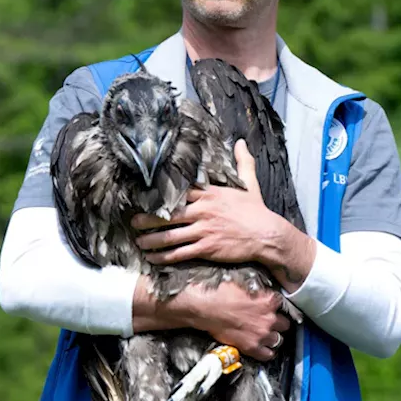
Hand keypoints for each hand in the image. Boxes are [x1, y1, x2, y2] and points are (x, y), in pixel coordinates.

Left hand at [133, 141, 277, 264]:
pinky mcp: (207, 248)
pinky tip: (154, 258)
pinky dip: (164, 256)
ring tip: (139, 242)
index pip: (178, 192)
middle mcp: (202, 211)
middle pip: (167, 214)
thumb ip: (242, 162)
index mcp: (209, 194)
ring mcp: (203, 230)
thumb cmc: (257, 210)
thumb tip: (241, 142)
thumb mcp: (250, 183)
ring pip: (170, 235)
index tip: (144, 198)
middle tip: (132, 222)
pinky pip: (180, 252)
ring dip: (151, 240)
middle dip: (147, 219)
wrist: (267, 234)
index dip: (159, 196)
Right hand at [184, 282, 290, 361]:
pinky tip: (262, 348)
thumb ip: (256, 292)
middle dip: (277, 323)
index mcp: (268, 301)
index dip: (274, 306)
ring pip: (278, 340)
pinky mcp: (252, 347)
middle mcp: (269, 318)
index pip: (281, 304)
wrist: (206, 310)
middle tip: (268, 322)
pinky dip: (266, 352)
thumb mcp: (242, 286)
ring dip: (272, 337)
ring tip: (264, 336)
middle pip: (284, 324)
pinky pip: (268, 354)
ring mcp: (261, 334)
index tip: (270, 307)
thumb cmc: (220, 295)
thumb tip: (258, 293)